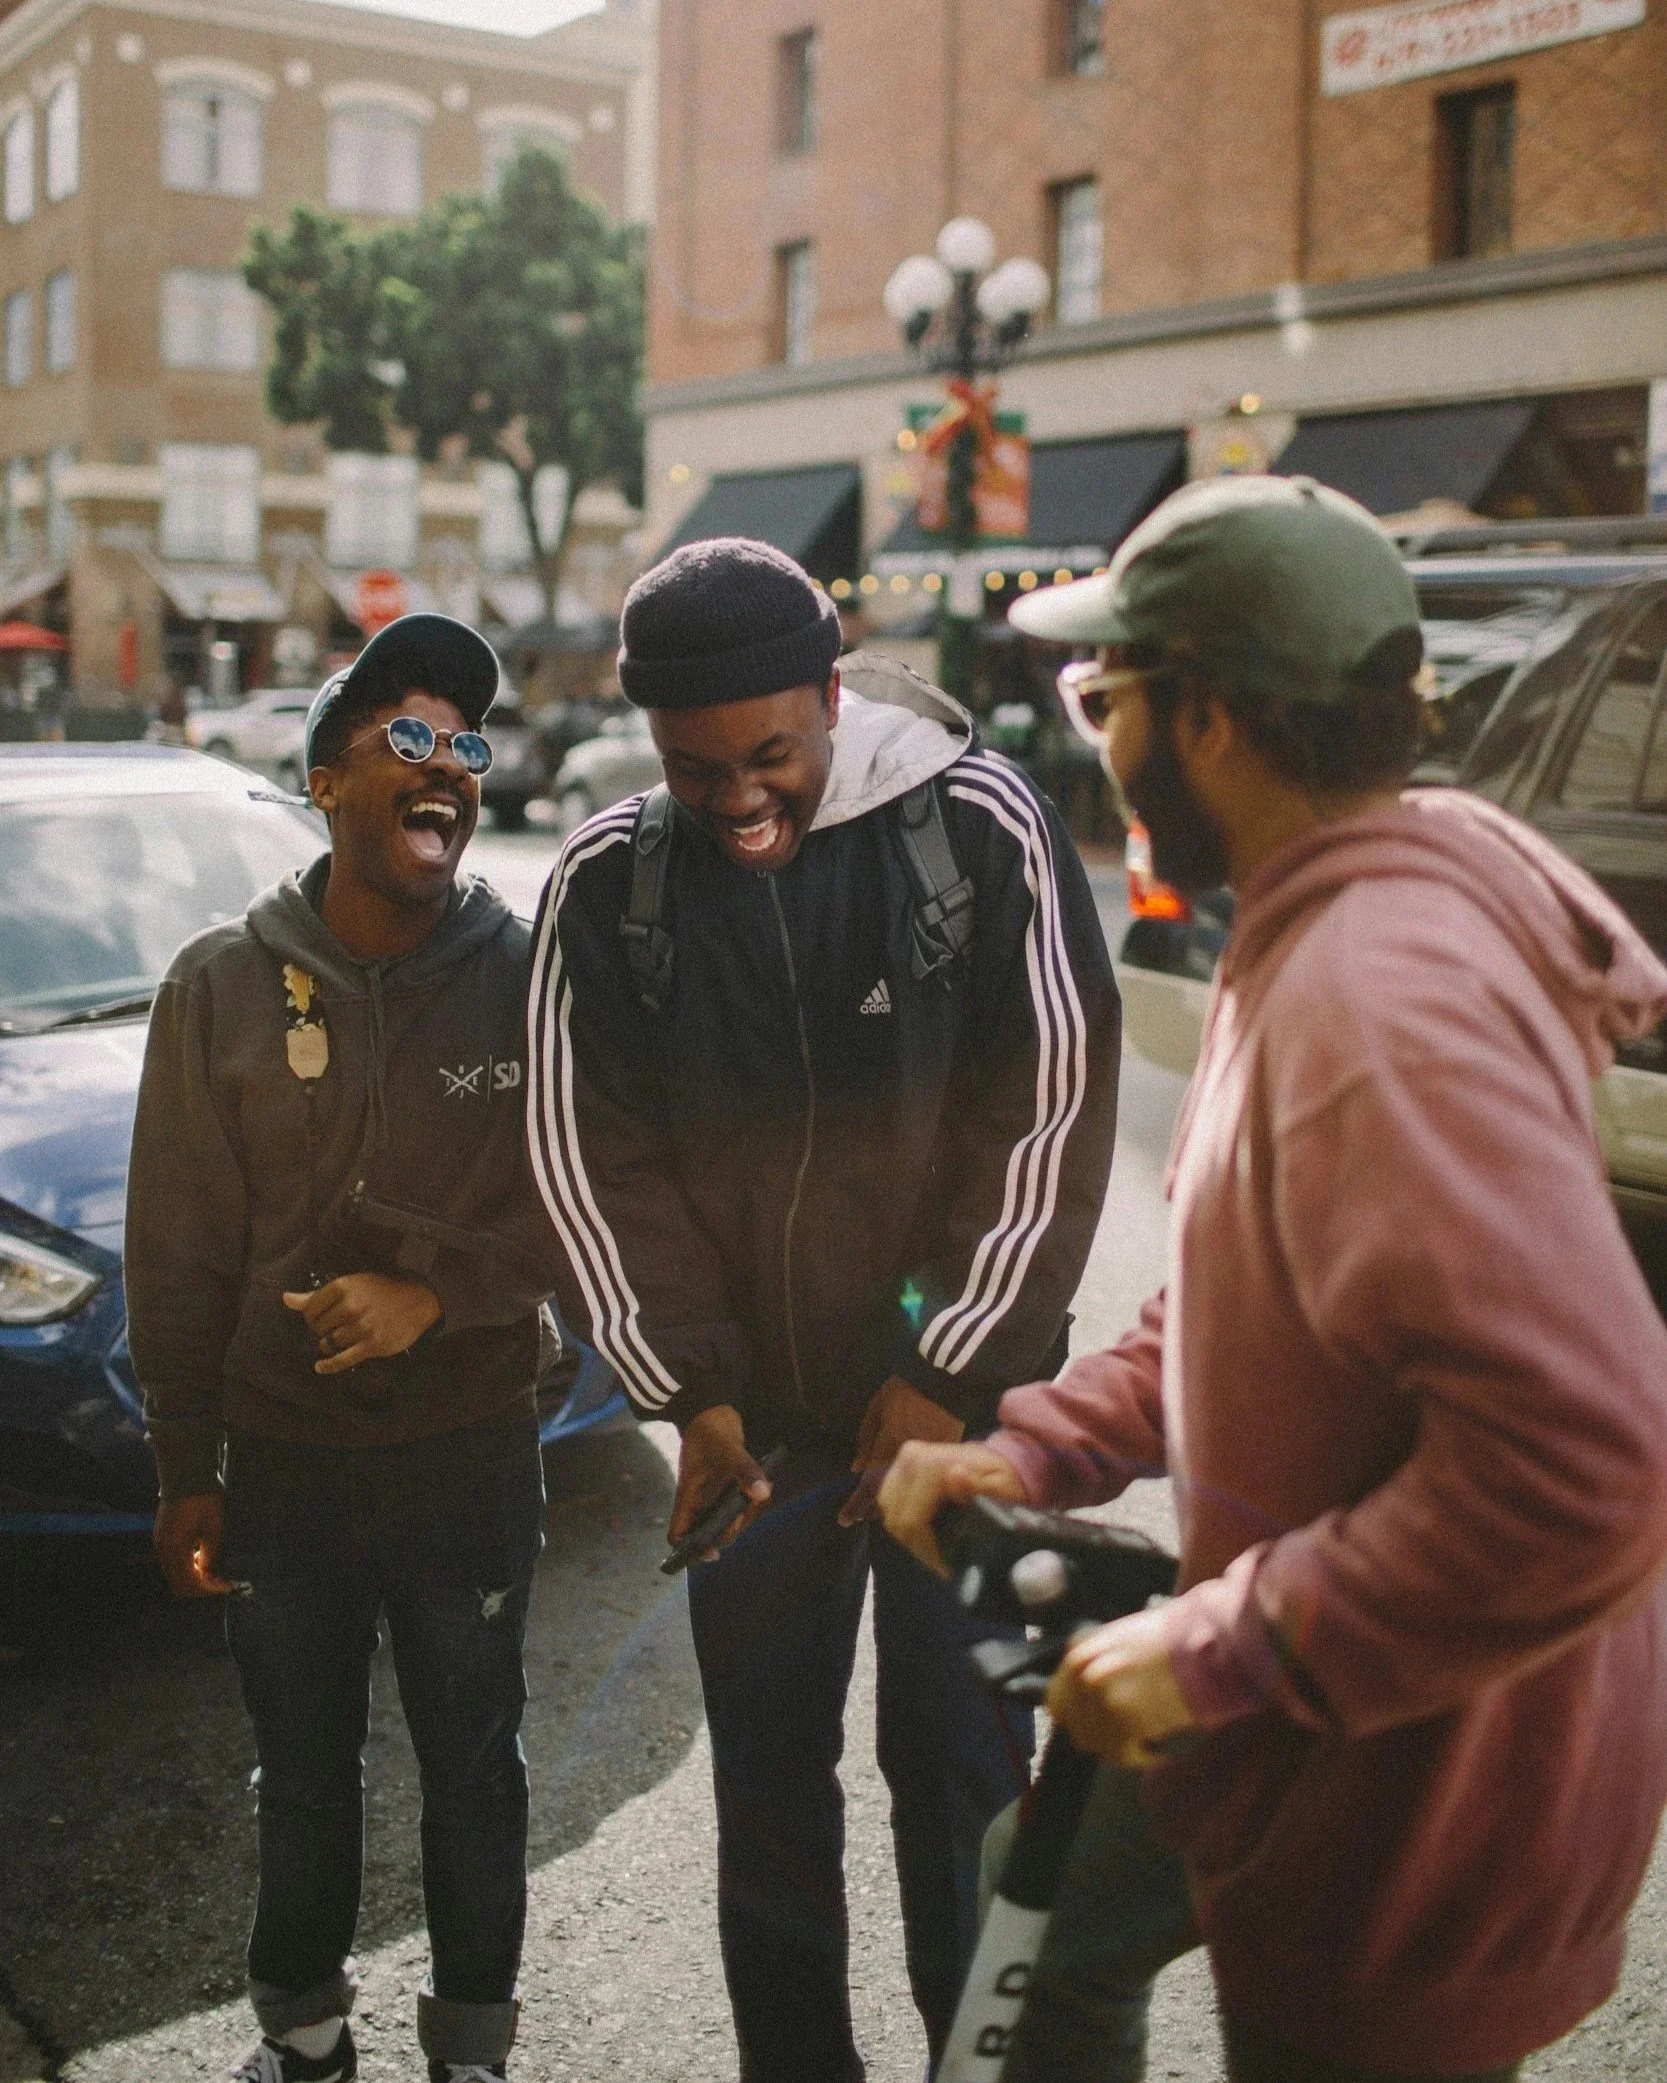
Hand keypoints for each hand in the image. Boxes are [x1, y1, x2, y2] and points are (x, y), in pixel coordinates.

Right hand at [153, 1492, 231, 1597]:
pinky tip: (202, 1559)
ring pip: (174, 1573)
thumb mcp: (215, 1527)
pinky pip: (172, 1561)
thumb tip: (210, 1574)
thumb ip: (212, 1554)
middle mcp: (162, 1550)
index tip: (227, 1587)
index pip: (189, 1583)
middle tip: (221, 1583)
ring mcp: (160, 1542)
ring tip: (214, 1572)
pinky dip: (186, 1566)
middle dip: (200, 1587)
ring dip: (193, 1577)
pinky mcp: (162, 1535)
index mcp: (175, 1549)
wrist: (186, 1473)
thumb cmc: (204, 1498)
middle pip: (178, 1583)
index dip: (209, 1589)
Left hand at [283, 1274, 441, 1373]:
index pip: (310, 1309)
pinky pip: (342, 1360)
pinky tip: (321, 1366)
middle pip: (318, 1327)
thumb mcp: (351, 1284)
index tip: (320, 1317)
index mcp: (343, 1287)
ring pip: (329, 1343)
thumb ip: (316, 1294)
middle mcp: (350, 1306)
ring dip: (329, 1344)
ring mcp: (361, 1327)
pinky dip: (329, 1366)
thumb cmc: (382, 1290)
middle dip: (321, 1329)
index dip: (311, 1316)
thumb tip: (285, 1299)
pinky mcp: (372, 1345)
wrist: (418, 1299)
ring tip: (339, 1339)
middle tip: (333, 1327)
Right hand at [669, 1404, 773, 1556]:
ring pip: (728, 1521)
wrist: (713, 1411)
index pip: (679, 1534)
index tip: (712, 1552)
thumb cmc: (710, 1429)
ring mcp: (713, 1497)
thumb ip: (745, 1469)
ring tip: (763, 1490)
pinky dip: (753, 1501)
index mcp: (688, 1497)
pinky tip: (766, 1484)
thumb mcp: (727, 1448)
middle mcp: (699, 1502)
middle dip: (733, 1527)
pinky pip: (740, 1506)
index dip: (690, 1549)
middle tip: (750, 1507)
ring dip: (747, 1513)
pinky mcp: (727, 1490)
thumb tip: (763, 1493)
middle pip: (711, 1533)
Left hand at [839, 1376, 965, 1528]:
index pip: (868, 1482)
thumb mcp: (877, 1408)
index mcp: (888, 1446)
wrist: (943, 1381)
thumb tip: (856, 1467)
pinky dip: (917, 1490)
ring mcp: (929, 1460)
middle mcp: (908, 1459)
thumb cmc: (905, 1390)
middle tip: (861, 1516)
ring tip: (883, 1511)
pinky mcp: (947, 1458)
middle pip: (889, 1493)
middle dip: (874, 1507)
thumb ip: (866, 1439)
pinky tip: (911, 1495)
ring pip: (908, 1492)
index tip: (844, 1519)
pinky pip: (928, 1483)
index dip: (856, 1503)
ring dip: (895, 1502)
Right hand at [875, 1440, 1025, 1572]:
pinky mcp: (897, 1468)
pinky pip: (889, 1504)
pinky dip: (903, 1521)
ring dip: (909, 1535)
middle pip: (897, 1519)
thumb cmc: (1001, 1479)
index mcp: (933, 1463)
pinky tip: (925, 1531)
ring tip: (934, 1548)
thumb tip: (954, 1475)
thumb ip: (978, 1487)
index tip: (945, 1566)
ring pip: (889, 1514)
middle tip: (942, 1562)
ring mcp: (901, 1462)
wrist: (994, 1460)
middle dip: (917, 1546)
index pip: (912, 1520)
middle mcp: (911, 1458)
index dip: (926, 1550)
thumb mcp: (1001, 1487)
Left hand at [1046, 1607, 1195, 1768]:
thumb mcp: (1121, 1642)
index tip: (1096, 1726)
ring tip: (1146, 1741)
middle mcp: (1083, 1673)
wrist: (1204, 1643)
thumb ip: (1096, 1665)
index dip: (1078, 1717)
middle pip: (1075, 1728)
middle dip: (1100, 1736)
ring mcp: (1101, 1696)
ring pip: (1097, 1745)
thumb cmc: (1171, 1641)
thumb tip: (1087, 1698)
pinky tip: (1159, 1750)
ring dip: (1122, 1748)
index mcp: (1080, 1651)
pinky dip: (1140, 1758)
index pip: (1057, 1702)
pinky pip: (1121, 1755)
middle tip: (1126, 1738)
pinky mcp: (1124, 1719)